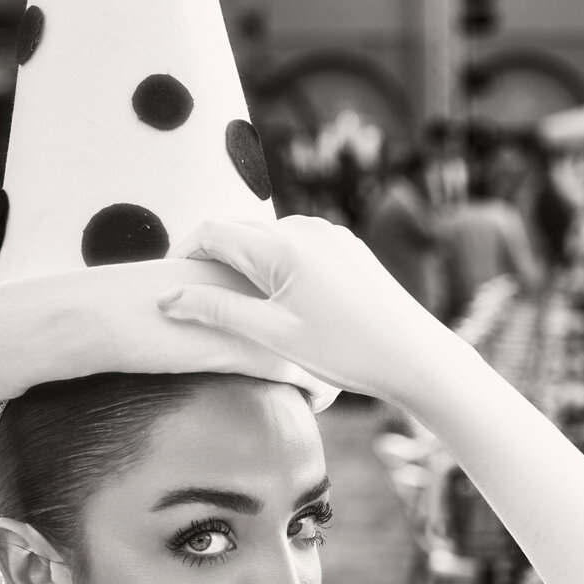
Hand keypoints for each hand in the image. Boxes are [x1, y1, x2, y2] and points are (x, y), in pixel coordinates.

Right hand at [160, 216, 453, 403]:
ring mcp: (330, 233)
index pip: (212, 231)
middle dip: (212, 257)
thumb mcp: (273, 335)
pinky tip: (276, 296)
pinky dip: (275, 262)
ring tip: (231, 298)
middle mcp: (305, 228)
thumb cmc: (345, 351)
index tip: (168, 283)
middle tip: (192, 293)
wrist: (415, 355)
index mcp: (282, 246)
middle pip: (239, 230)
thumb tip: (168, 299)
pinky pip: (297, 244)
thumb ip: (217, 311)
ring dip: (244, 259)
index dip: (183, 253)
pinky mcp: (347, 245)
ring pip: (269, 236)